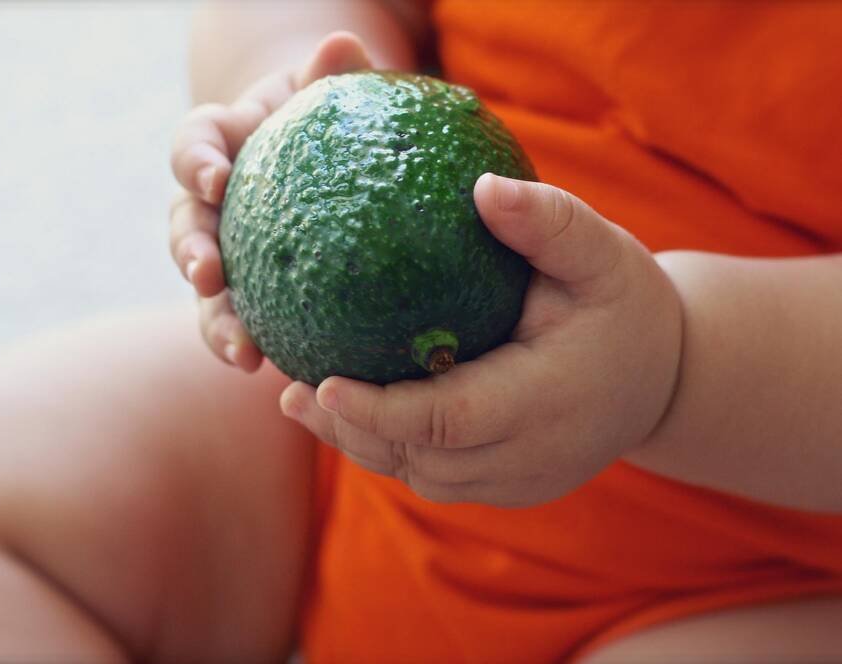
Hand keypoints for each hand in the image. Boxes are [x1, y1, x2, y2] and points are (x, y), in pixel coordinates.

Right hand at [169, 32, 372, 370]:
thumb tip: (343, 45)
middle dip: (189, 251)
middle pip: (185, 225)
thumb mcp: (332, 97)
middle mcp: (217, 203)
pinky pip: (246, 321)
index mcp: (227, 145)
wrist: (332, 163)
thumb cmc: (331, 122)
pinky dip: (252, 345)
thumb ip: (334, 77)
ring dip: (216, 319)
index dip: (196, 160)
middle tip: (207, 274)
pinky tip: (278, 372)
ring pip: (207, 290)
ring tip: (243, 351)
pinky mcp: (253, 292)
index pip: (196, 144)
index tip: (213, 178)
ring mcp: (231, 251)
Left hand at [280, 174, 683, 506]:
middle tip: (289, 393)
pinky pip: (440, 479)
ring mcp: (523, 480)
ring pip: (425, 476)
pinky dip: (392, 452)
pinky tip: (354, 419)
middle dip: (352, 431)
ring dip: (363, 445)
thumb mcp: (603, 253)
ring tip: (305, 404)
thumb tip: (482, 187)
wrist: (664, 377)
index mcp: (552, 399)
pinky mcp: (514, 486)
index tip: (319, 382)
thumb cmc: (626, 305)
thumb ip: (549, 222)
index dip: (383, 410)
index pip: (453, 420)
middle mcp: (534, 454)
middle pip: (424, 458)